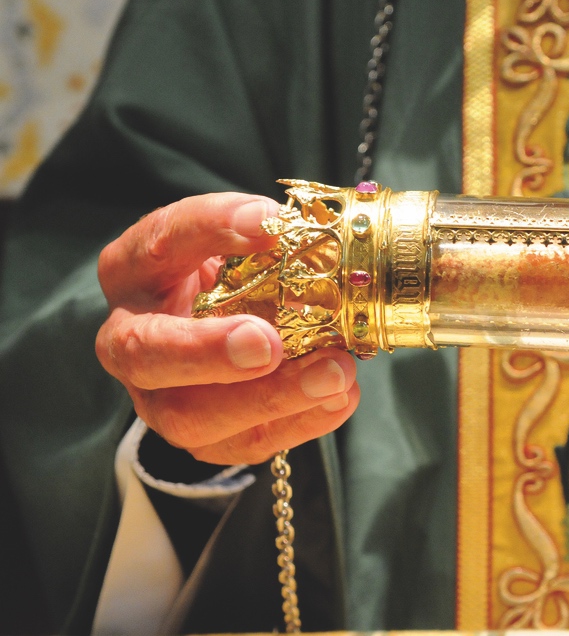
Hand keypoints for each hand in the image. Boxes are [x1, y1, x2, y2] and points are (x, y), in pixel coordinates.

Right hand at [96, 193, 359, 465]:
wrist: (235, 322)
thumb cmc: (234, 271)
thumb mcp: (240, 236)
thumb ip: (255, 228)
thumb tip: (282, 226)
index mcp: (135, 271)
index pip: (159, 242)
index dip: (210, 230)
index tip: (268, 223)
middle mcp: (131, 340)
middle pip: (145, 355)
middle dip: (206, 352)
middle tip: (266, 344)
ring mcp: (161, 398)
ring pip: (192, 416)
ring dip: (268, 398)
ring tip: (333, 373)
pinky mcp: (205, 438)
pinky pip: (244, 443)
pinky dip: (299, 423)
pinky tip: (340, 397)